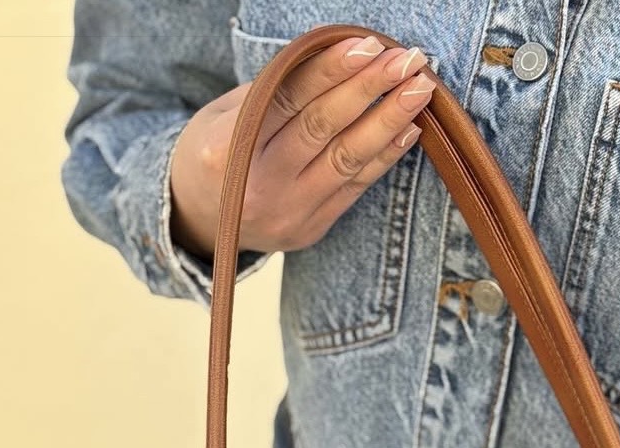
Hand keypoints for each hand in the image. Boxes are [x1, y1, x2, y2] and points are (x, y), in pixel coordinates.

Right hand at [168, 34, 435, 260]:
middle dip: (371, 89)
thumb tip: (337, 58)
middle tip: (409, 60)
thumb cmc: (214, 152)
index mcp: (228, 150)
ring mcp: (289, 212)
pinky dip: (384, 156)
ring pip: (347, 160)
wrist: (199, 220)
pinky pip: (355, 188)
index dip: (332, 71)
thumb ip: (272, 92)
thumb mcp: (223, 114)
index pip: (289, 99)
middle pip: (324, 128)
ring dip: (390, 121)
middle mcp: (260, 185)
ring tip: (420, 89)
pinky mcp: (312, 229)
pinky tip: (410, 129)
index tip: (368, 45)